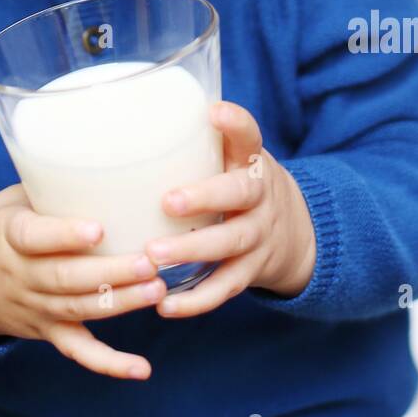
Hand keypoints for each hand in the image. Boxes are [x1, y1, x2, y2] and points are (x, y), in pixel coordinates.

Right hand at [0, 183, 167, 380]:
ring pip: (78, 310)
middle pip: (66, 279)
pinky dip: (109, 363)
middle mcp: (22, 276)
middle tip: (148, 262)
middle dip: (109, 273)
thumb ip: (50, 185)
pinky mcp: (47, 331)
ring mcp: (35, 308)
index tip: (98, 229)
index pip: (34, 237)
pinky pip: (78, 351)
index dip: (65, 235)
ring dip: (119, 303)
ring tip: (157, 289)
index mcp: (10, 237)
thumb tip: (105, 154)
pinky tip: (141, 368)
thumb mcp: (12, 199)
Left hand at [143, 100, 316, 318]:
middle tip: (168, 201)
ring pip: (230, 243)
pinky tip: (164, 305)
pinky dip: (196, 300)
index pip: (249, 135)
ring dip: (191, 250)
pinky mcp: (252, 271)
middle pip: (239, 194)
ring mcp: (259, 235)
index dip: (235, 123)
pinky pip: (225, 288)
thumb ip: (194, 142)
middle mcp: (259, 197)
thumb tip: (122, 121)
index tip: (213, 112)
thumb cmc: (238, 183)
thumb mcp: (232, 157)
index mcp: (250, 161)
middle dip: (205, 197)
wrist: (295, 232)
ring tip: (152, 256)